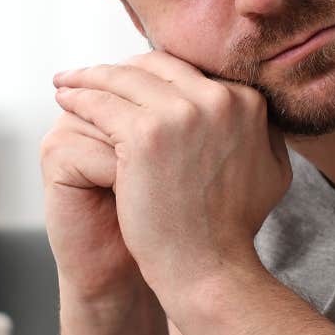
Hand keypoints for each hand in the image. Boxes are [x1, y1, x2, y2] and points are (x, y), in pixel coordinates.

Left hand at [52, 51, 290, 300]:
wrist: (210, 268)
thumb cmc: (232, 228)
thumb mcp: (269, 169)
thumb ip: (261, 132)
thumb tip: (251, 108)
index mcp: (246, 101)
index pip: (187, 71)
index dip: (154, 74)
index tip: (131, 78)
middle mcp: (218, 98)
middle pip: (155, 66)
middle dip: (121, 67)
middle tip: (92, 73)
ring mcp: (181, 113)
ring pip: (123, 79)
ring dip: (91, 77)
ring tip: (69, 81)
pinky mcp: (145, 133)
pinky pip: (100, 103)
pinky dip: (79, 97)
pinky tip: (65, 99)